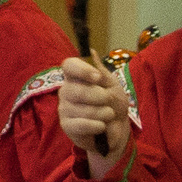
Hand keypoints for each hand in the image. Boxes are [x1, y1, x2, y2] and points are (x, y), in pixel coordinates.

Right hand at [54, 55, 129, 176]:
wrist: (117, 129)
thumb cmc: (113, 104)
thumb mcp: (112, 86)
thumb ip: (101, 71)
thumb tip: (91, 52)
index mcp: (76, 77)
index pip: (69, 66)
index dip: (81, 70)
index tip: (97, 78)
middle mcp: (66, 91)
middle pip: (75, 90)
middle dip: (99, 96)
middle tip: (108, 100)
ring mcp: (64, 108)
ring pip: (82, 109)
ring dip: (103, 113)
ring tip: (107, 115)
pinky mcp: (66, 126)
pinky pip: (82, 124)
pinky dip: (97, 125)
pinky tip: (101, 126)